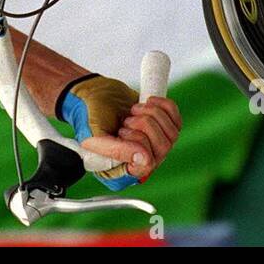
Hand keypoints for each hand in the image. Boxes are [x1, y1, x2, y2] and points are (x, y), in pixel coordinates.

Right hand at [56, 74, 181, 188]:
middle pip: (163, 149)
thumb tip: (145, 160)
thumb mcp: (94, 136)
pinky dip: (164, 106)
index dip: (139, 145)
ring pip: (172, 135)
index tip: (122, 132)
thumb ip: (117, 151)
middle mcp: (139, 160)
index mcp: (122, 170)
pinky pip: (176, 120)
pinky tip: (147, 102)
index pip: (146, 166)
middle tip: (126, 120)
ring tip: (133, 110)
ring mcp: (152, 144)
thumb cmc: (87, 116)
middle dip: (145, 126)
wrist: (91, 93)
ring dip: (153, 115)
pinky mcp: (160, 126)